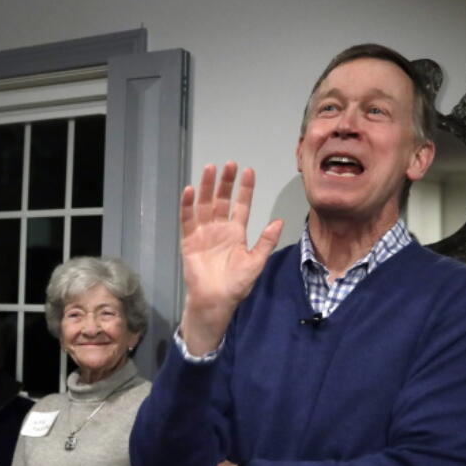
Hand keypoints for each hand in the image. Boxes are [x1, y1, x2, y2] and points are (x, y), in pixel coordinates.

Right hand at [180, 163, 282, 354]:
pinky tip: (189, 191)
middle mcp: (219, 228)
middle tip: (229, 164)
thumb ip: (265, 242)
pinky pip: (187, 219)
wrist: (215, 300)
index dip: (244, 189)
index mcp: (236, 232)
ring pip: (204, 205)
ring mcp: (203, 233)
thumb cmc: (236, 284)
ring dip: (206, 187)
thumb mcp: (256, 262)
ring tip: (210, 169)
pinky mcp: (189, 240)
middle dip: (225, 182)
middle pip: (222, 200)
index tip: (248, 171)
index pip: (241, 205)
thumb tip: (278, 221)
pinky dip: (187, 205)